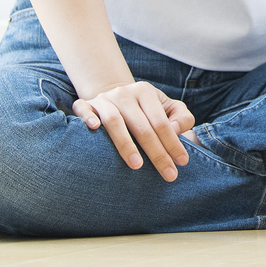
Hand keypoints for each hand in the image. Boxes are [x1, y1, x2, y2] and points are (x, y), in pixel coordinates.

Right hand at [72, 80, 195, 179]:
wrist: (114, 94)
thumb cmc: (146, 109)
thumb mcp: (167, 107)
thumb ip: (182, 117)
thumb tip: (176, 131)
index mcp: (146, 92)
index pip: (161, 122)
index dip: (173, 143)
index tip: (182, 163)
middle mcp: (124, 94)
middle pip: (141, 126)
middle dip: (156, 153)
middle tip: (168, 174)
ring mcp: (104, 99)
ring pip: (114, 121)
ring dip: (125, 144)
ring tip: (137, 165)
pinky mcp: (85, 105)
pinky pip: (83, 109)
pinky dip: (88, 118)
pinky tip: (94, 128)